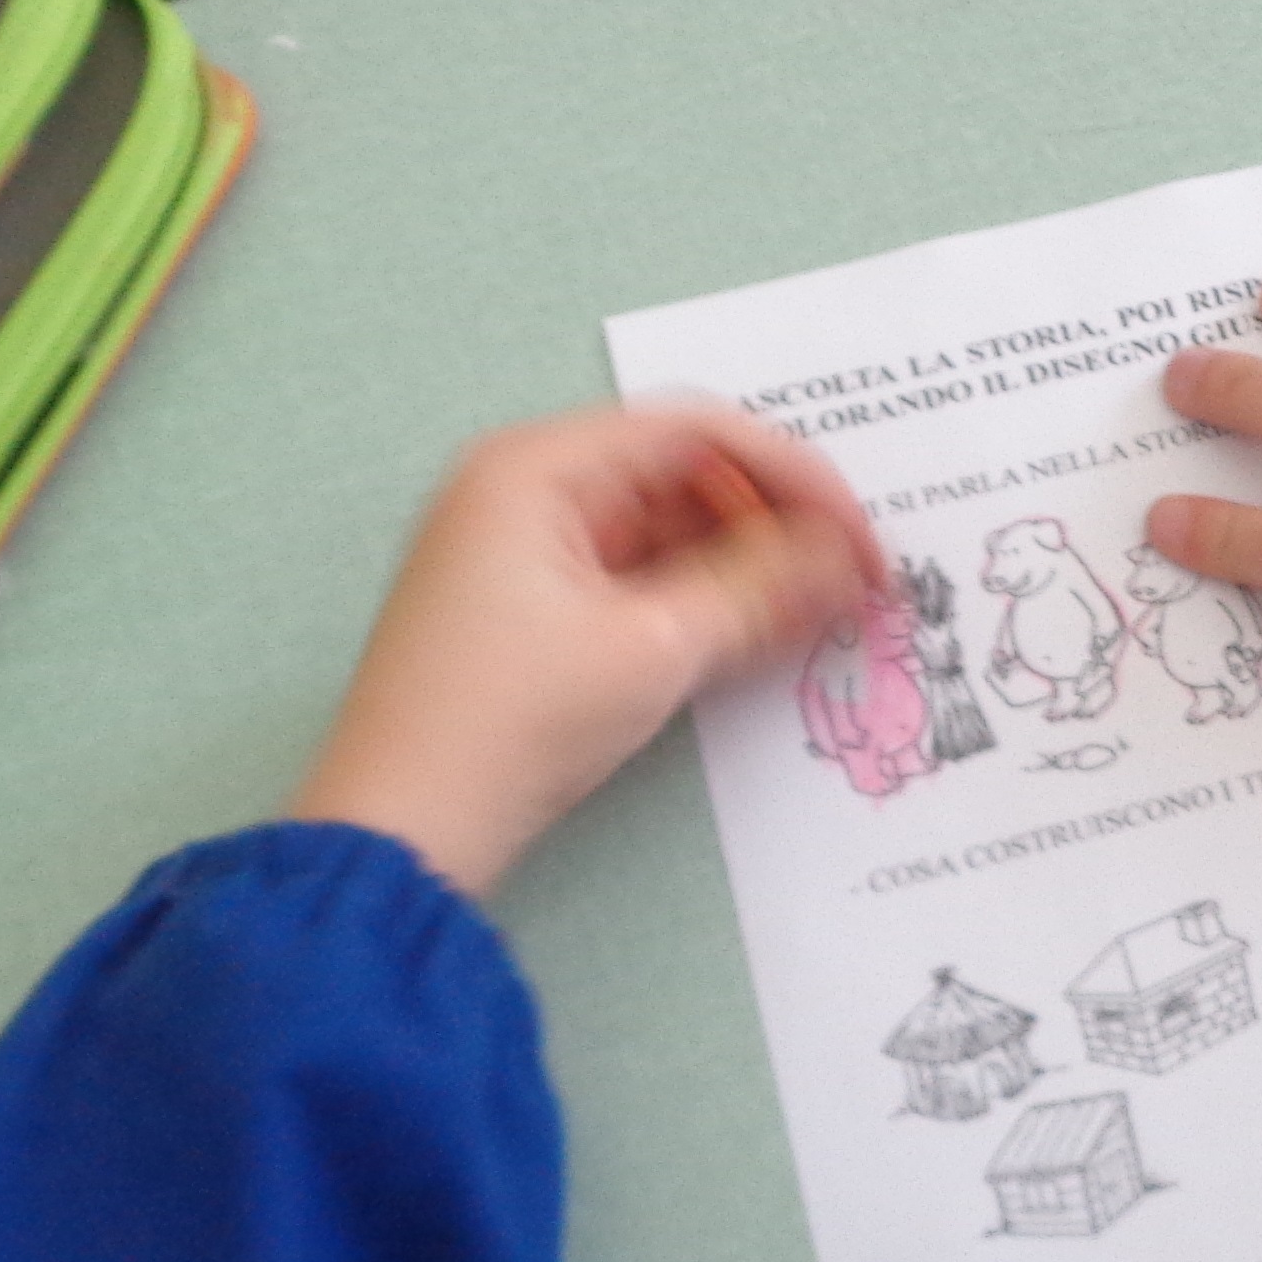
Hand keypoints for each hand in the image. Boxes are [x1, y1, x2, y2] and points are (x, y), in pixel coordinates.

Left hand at [293, 401, 883, 896]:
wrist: (402, 831)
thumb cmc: (507, 721)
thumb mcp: (653, 645)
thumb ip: (761, 586)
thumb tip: (846, 556)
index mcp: (535, 467)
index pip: (694, 431)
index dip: (794, 476)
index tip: (860, 537)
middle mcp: (524, 490)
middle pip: (681, 474)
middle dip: (776, 521)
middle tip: (854, 581)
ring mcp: (524, 551)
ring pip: (665, 530)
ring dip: (747, 564)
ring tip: (825, 611)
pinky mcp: (532, 610)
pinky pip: (637, 578)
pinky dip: (703, 599)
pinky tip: (763, 634)